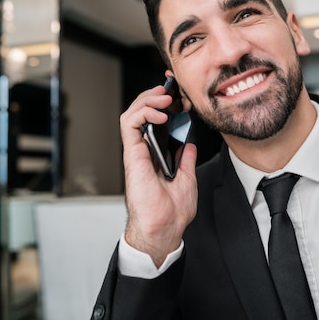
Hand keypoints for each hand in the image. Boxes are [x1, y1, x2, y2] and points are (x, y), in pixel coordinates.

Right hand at [120, 84, 197, 266]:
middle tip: (175, 91)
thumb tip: (189, 145)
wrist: (164, 228)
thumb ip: (186, 159)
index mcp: (156, 154)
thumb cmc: (173, 211)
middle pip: (143, 112)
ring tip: (167, 97)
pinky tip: (161, 112)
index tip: (181, 95)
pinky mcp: (132, 154)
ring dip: (149, 99)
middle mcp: (144, 150)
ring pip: (133, 112)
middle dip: (157, 95)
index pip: (156, 121)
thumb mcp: (187, 178)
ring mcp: (137, 151)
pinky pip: (129, 124)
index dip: (165, 103)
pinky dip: (143, 111)